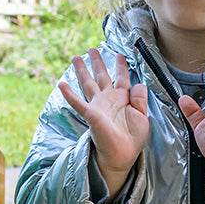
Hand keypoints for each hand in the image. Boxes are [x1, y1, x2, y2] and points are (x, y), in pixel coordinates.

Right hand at [58, 49, 148, 192]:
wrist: (123, 154)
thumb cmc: (133, 138)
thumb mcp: (143, 117)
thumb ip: (140, 100)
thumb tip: (139, 84)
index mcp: (123, 98)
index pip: (121, 78)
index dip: (121, 66)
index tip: (120, 55)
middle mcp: (108, 99)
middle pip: (101, 76)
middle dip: (96, 62)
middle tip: (91, 49)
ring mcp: (98, 105)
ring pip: (88, 84)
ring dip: (81, 71)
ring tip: (75, 58)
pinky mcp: (91, 114)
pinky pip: (78, 102)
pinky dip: (69, 94)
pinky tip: (61, 84)